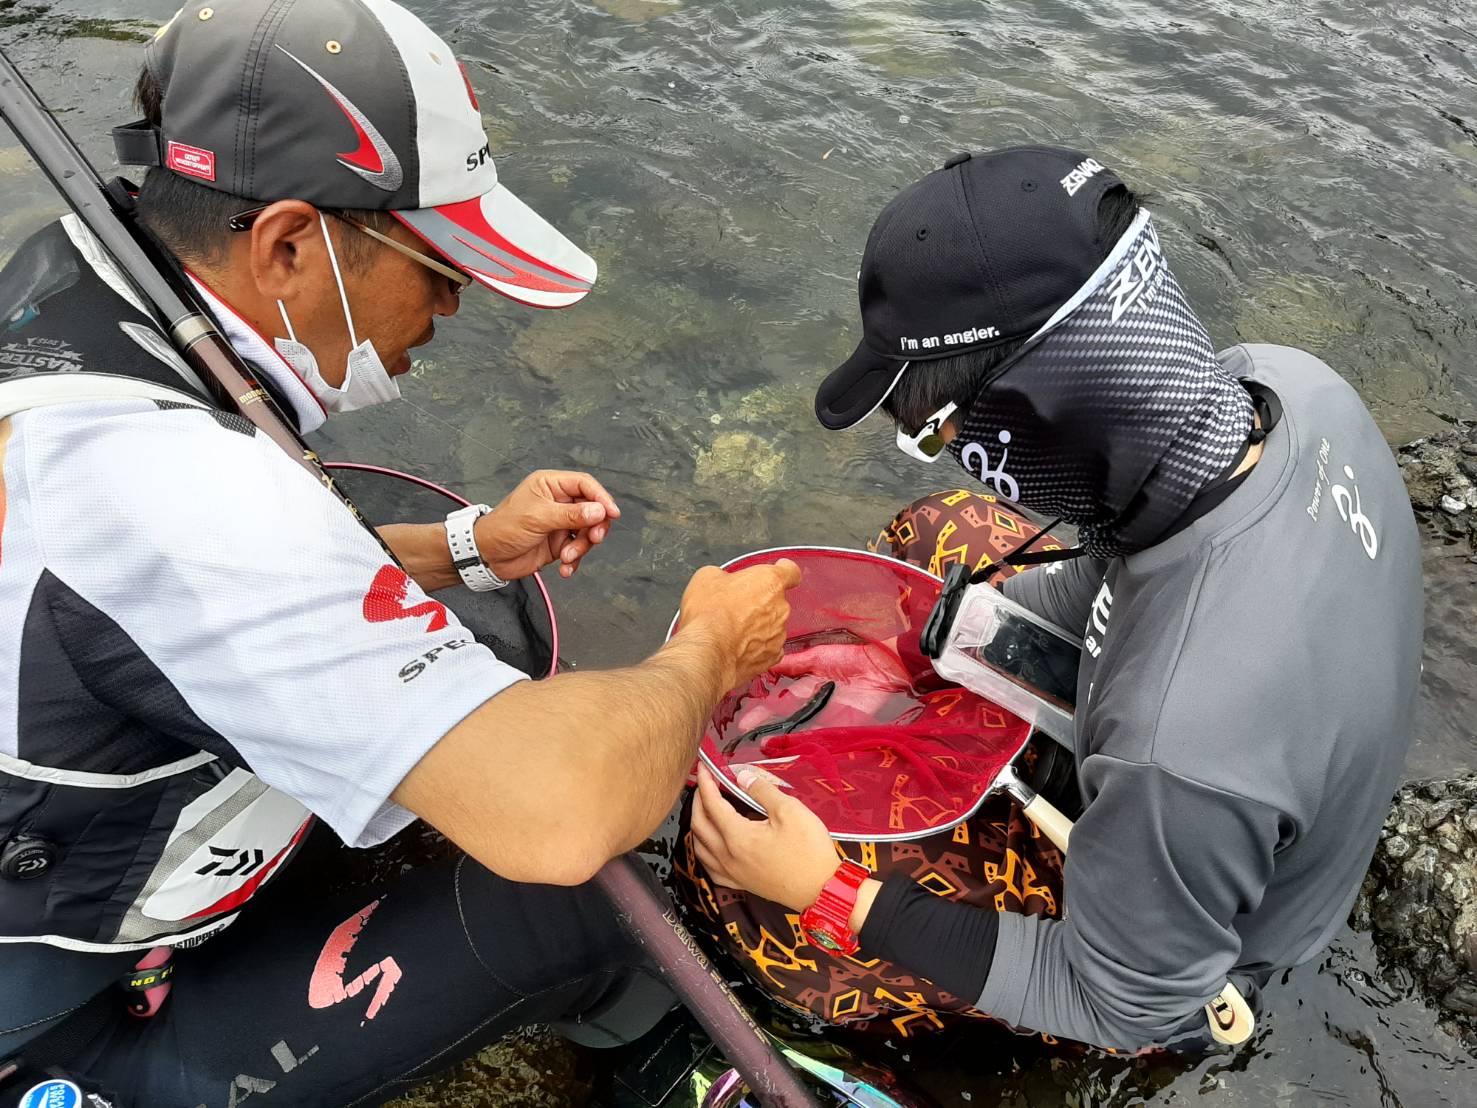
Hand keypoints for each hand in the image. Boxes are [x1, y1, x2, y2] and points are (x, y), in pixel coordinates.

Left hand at [475, 470, 619, 580]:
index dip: (602, 498)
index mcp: (551, 485)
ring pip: (588, 532)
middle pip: (592, 509)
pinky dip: (575, 561)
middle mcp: (558, 502)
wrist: (488, 556)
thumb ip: (571, 515)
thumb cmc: (504, 528)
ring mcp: (560, 523)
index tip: (612, 513)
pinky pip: (578, 550)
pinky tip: (566, 568)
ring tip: (567, 557)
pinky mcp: (559, 543)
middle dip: (595, 527)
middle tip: (593, 539)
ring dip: (582, 547)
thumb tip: (599, 511)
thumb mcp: (539, 518)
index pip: (585, 485)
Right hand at [677, 559, 801, 690]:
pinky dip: (756, 647)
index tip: (778, 570)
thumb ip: (724, 575)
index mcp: (769, 582)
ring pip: (772, 626)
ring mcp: (779, 634)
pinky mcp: (772, 656)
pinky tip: (738, 647)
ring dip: (756, 626)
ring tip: (731, 630)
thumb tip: (722, 582)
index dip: (783, 570)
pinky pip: (768, 647)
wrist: (706, 651)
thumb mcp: (707, 578)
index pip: (790, 572)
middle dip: (758, 603)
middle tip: (734, 607)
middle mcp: (780, 607)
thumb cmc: (709, 614)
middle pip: (775, 601)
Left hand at [691, 765, 839, 911]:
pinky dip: (704, 850)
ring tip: (706, 809)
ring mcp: (733, 873)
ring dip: (698, 824)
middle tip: (705, 783)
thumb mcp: (790, 811)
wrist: (822, 890)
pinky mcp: (741, 884)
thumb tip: (742, 776)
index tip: (705, 766)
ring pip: (699, 847)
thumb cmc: (809, 851)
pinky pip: (710, 867)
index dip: (706, 782)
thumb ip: (762, 790)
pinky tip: (711, 844)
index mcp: (738, 837)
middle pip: (699, 824)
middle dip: (698, 800)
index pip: (711, 804)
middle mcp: (728, 857)